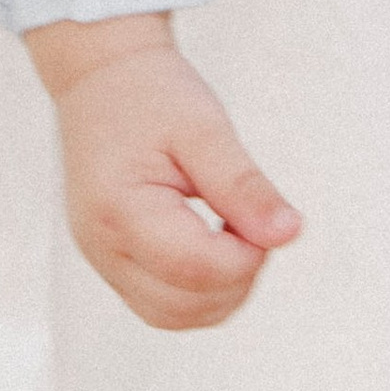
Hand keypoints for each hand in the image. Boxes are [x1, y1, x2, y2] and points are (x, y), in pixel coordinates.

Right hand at [23, 16, 299, 331]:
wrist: (100, 73)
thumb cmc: (150, 92)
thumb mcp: (204, 127)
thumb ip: (244, 186)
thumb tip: (288, 234)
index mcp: (119, 209)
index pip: (196, 270)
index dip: (247, 255)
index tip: (262, 214)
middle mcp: (101, 245)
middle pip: (185, 307)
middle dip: (236, 276)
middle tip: (249, 219)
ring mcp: (100, 257)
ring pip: (173, 317)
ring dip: (218, 291)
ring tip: (231, 230)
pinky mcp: (110, 260)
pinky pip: (160, 304)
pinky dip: (196, 291)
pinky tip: (212, 245)